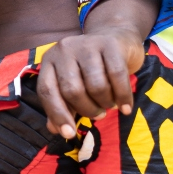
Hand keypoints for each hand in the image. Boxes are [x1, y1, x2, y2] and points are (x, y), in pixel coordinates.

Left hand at [37, 0, 158, 138]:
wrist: (115, 39)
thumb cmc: (90, 69)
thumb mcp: (73, 85)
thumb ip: (63, 106)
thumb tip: (55, 130)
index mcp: (49, 61)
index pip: (47, 91)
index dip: (57, 114)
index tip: (68, 134)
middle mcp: (63, 50)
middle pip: (72, 90)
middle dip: (87, 109)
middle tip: (98, 114)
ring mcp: (86, 44)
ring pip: (96, 85)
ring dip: (106, 102)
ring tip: (109, 104)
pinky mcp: (109, 44)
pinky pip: (117, 76)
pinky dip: (122, 97)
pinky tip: (125, 106)